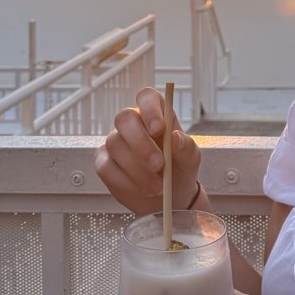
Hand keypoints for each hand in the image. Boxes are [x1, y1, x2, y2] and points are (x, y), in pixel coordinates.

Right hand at [94, 87, 200, 215]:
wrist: (169, 197)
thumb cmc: (179, 169)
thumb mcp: (190, 159)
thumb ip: (186, 147)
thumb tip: (175, 138)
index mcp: (155, 114)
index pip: (146, 97)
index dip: (150, 109)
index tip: (159, 129)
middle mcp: (132, 124)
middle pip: (124, 119)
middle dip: (141, 142)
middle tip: (159, 164)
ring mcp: (115, 142)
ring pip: (115, 144)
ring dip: (137, 168)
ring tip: (157, 186)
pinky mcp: (104, 163)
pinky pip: (105, 167)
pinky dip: (125, 181)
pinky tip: (142, 190)